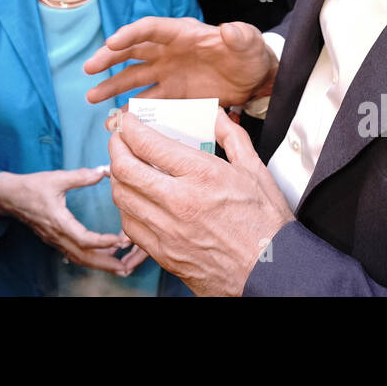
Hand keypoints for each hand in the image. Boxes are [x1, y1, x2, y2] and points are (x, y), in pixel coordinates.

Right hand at [0, 167, 132, 274]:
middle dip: (106, 263)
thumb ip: (80, 176)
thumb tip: (102, 170)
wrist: (9, 197)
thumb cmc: (32, 187)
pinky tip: (101, 259)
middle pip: (84, 257)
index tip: (121, 240)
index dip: (104, 242)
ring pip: (79, 259)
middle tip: (127, 267)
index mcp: (59, 222)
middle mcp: (57, 236)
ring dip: (99, 264)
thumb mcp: (56, 178)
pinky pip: (73, 255)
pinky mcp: (54, 240)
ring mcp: (55, 240)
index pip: (84, 239)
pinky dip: (89, 260)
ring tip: (119, 266)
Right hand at [84, 16, 276, 106]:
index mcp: (182, 33)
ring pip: (134, 79)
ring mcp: (169, 75)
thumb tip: (228, 31)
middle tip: (89, 68)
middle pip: (133, 52)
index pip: (150, 29)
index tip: (111, 43)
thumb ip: (239, 36)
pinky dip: (133, 111)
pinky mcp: (175, 96)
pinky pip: (149, 103)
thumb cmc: (251, 54)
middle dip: (109, 58)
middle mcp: (169, 52)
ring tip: (92, 97)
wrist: (257, 80)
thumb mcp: (249, 42)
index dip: (130, 34)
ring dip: (113, 86)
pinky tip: (117, 121)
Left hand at [107, 109, 292, 295]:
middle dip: (115, 146)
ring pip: (121, 196)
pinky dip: (126, 206)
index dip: (129, 127)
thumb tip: (216, 115)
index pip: (147, 143)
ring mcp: (168, 230)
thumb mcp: (254, 170)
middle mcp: (179, 201)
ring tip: (125, 165)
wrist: (271, 271)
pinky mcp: (163, 254)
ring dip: (117, 176)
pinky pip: (129, 225)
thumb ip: (232, 136)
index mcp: (201, 175)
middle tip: (119, 139)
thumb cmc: (266, 223)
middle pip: (124, 167)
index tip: (127, 122)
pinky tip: (136, 198)